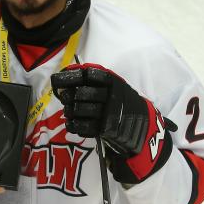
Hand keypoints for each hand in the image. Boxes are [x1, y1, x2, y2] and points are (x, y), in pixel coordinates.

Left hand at [50, 63, 173, 183]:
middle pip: (82, 93)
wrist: (144, 126)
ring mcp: (109, 114)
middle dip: (69, 96)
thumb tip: (68, 74)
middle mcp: (111, 96)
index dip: (71, 77)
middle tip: (65, 98)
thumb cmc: (124, 103)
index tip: (58, 80)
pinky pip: (83, 127)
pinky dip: (73, 125)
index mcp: (113, 82)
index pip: (89, 75)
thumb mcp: (115, 87)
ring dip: (69, 111)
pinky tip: (72, 123)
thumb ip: (95, 81)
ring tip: (69, 111)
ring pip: (80, 110)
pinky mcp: (106, 130)